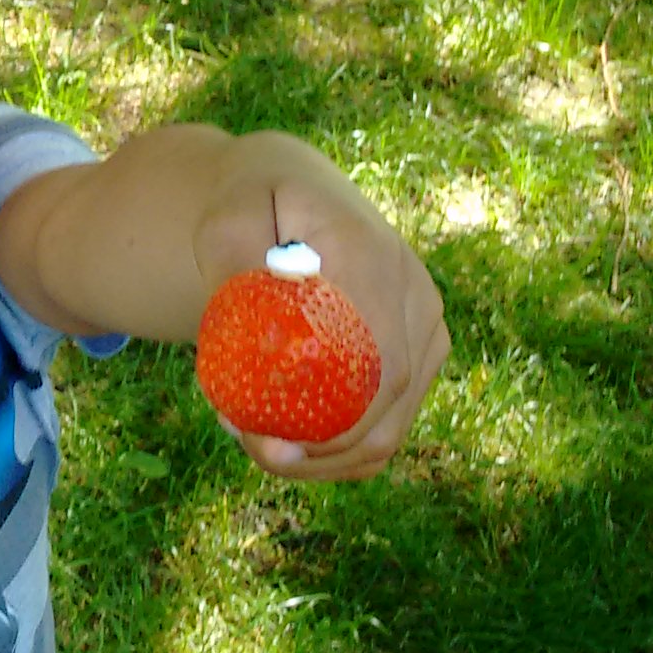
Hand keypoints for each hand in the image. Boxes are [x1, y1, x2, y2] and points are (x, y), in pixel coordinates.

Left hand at [193, 166, 447, 483]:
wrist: (293, 195)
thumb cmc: (253, 207)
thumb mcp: (227, 221)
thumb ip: (233, 263)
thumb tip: (249, 320)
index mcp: (373, 256)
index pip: (374, 363)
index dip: (326, 420)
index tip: (257, 436)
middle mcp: (415, 295)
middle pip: (383, 408)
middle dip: (313, 449)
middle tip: (245, 442)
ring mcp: (426, 330)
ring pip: (387, 431)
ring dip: (321, 457)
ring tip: (256, 440)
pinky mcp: (420, 357)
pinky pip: (385, 430)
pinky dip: (337, 452)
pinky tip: (286, 440)